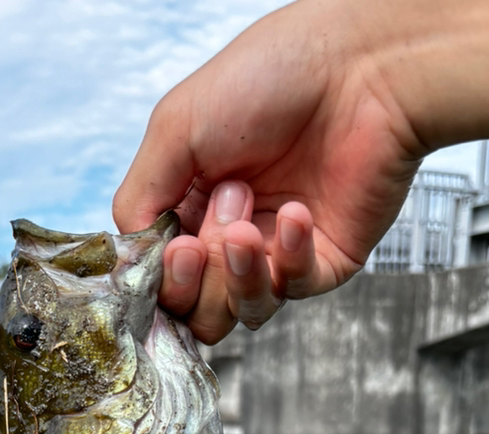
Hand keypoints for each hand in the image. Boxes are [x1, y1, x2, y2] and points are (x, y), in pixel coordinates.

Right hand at [113, 2, 424, 343]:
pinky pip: (293, 290)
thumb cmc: (269, 78)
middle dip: (195, 280)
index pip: (161, 277)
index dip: (162, 279)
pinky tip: (296, 213)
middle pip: (195, 309)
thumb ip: (138, 198)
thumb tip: (129, 261)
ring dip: (234, 273)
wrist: (360, 66)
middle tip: (202, 238)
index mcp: (191, 205)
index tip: (173, 250)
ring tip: (244, 223)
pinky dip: (287, 257)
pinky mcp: (325, 262)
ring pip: (240, 312)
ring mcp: (278, 253)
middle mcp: (231, 235)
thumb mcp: (176, 128)